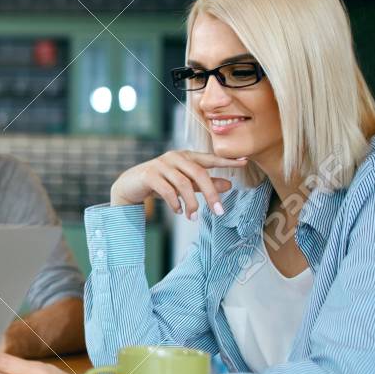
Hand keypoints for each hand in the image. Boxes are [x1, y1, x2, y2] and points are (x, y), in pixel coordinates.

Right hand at [109, 149, 246, 218]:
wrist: (130, 185)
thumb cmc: (161, 182)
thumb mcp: (186, 183)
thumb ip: (206, 184)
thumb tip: (230, 184)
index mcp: (186, 156)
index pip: (209, 158)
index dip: (226, 160)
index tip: (244, 162)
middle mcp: (174, 157)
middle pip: (198, 173)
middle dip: (211, 193)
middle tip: (219, 212)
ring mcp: (160, 164)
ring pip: (183, 183)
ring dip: (191, 203)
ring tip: (194, 217)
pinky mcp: (149, 175)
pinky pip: (167, 190)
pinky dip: (175, 203)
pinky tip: (178, 211)